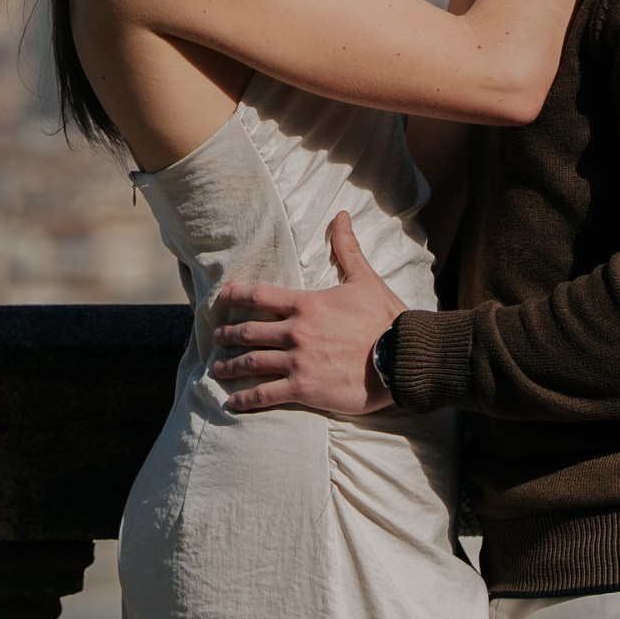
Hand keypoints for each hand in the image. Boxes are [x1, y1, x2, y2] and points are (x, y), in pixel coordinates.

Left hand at [209, 211, 404, 414]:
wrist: (402, 357)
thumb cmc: (385, 318)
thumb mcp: (365, 279)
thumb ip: (347, 248)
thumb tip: (341, 216)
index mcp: (306, 304)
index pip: (259, 296)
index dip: (235, 296)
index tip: (221, 298)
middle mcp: (295, 331)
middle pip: (249, 331)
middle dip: (228, 335)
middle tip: (216, 337)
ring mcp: (297, 361)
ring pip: (252, 362)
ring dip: (230, 365)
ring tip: (218, 368)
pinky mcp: (304, 389)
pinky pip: (266, 394)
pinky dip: (246, 399)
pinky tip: (231, 402)